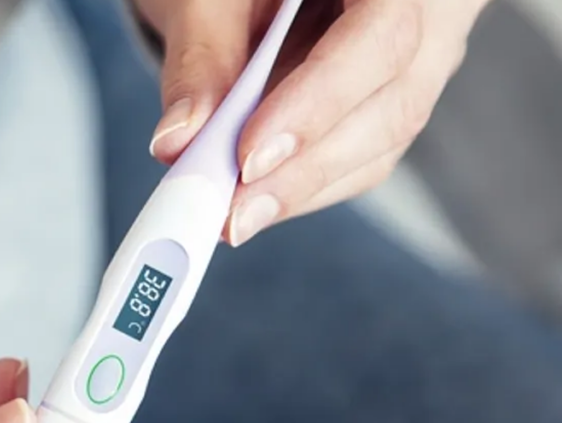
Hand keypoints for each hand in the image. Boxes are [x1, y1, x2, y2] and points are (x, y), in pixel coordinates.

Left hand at [134, 0, 491, 244]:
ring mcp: (422, 61)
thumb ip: (200, 55)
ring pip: (383, 142)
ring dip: (302, 189)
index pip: (380, 38)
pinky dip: (306, 186)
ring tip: (233, 218)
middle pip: (392, 104)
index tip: (249, 158)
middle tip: (232, 215)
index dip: (318, 104)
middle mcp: (429, 15)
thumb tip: (178, 142)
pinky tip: (254, 204)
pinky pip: (365, 156)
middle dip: (305, 170)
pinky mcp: (395, 101)